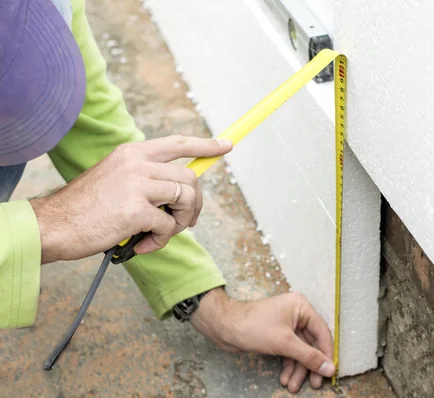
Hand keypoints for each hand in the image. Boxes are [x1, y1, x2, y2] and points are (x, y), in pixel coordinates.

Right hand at [30, 135, 231, 263]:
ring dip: (180, 222)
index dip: (205, 145)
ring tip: (161, 234)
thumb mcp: (116, 179)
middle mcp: (137, 163)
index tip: (226, 145)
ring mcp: (136, 184)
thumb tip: (180, 189)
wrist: (55, 225)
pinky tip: (144, 245)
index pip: (178, 144)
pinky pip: (168, 225)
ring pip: (186, 199)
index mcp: (132, 153)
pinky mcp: (135, 210)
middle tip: (184, 223)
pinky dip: (162, 240)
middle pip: (190, 178)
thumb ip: (146, 178)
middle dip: (194, 205)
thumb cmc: (87, 208)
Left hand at [191, 288, 334, 392]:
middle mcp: (296, 314)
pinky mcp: (277, 334)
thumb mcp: (285, 343)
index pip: (321, 332)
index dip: (326, 354)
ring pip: (299, 350)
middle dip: (309, 365)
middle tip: (314, 383)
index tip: (329, 372)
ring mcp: (286, 324)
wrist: (225, 327)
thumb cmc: (253, 326)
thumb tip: (329, 368)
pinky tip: (285, 378)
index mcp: (301, 307)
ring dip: (297, 369)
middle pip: (310, 344)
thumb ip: (309, 356)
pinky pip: (289, 351)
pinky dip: (288, 364)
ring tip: (292, 385)